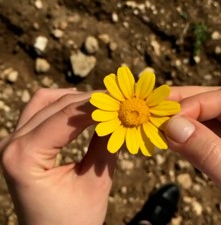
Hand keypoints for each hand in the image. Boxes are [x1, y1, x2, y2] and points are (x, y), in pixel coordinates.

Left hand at [0, 88, 116, 224]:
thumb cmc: (72, 220)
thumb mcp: (95, 185)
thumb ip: (106, 146)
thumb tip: (119, 116)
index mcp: (24, 157)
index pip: (67, 115)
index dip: (97, 103)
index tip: (119, 98)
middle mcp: (12, 143)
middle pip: (57, 104)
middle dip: (90, 100)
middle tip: (116, 100)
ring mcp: (13, 140)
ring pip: (46, 101)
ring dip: (76, 100)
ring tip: (101, 105)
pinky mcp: (20, 140)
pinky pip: (41, 110)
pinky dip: (63, 104)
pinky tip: (81, 109)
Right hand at [165, 86, 220, 215]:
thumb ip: (210, 154)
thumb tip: (172, 127)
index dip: (196, 103)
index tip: (169, 118)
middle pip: (214, 104)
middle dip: (183, 105)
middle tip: (155, 108)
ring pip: (204, 120)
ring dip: (178, 121)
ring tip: (156, 122)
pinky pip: (200, 138)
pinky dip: (181, 137)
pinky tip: (166, 137)